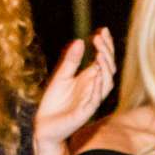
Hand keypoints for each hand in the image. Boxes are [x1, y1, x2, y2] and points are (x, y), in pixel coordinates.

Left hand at [33, 32, 116, 149]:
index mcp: (90, 78)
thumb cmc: (54, 102)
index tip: (102, 30)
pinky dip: (97, 87)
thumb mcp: (61, 76)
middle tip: (99, 38)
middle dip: (106, 53)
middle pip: (109, 69)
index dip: (106, 46)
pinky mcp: (85, 113)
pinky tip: (95, 74)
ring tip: (100, 54)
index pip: (104, 60)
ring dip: (105, 68)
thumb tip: (80, 41)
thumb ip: (71, 60)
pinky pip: (95, 100)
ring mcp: (91, 101)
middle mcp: (94, 88)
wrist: (44, 124)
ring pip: (106, 84)